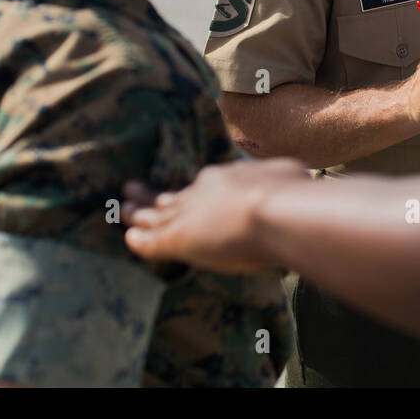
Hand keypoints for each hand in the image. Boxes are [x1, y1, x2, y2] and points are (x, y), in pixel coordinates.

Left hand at [122, 158, 310, 271]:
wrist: (277, 210)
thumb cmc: (290, 194)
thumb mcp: (288, 177)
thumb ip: (284, 179)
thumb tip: (298, 177)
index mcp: (227, 179)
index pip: (202, 188)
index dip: (192, 192)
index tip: (186, 191)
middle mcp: (203, 193)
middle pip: (172, 197)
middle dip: (153, 196)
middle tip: (131, 188)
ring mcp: (189, 216)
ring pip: (156, 215)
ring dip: (137, 213)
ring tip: (121, 208)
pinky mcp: (178, 238)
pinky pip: (153, 240)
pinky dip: (140, 240)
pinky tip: (128, 239)